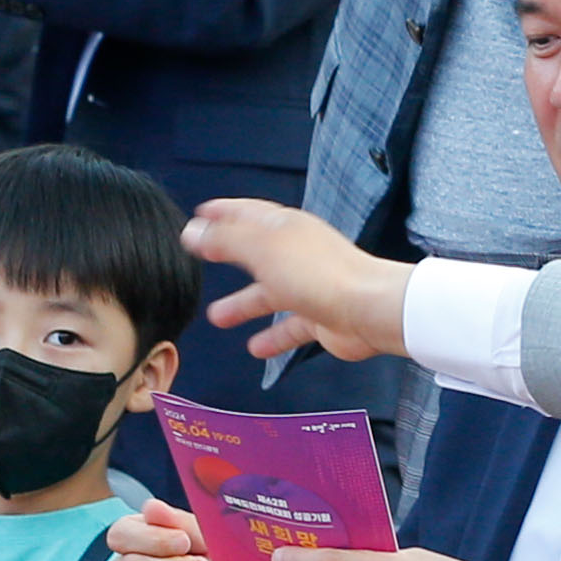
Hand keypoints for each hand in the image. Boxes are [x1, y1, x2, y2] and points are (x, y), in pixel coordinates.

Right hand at [191, 197, 415, 364]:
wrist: (368, 309)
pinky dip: (272, 337)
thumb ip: (225, 240)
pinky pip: (290, 328)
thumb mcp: (261, 249)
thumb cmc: (318, 274)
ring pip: (269, 294)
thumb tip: (193, 231)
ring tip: (216, 317)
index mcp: (286, 228)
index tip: (202, 213)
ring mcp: (310, 286)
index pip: (248, 213)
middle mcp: (298, 254)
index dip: (223, 212)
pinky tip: (255, 348)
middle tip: (204, 259)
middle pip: (257, 253)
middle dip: (229, 256)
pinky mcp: (320, 317)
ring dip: (244, 305)